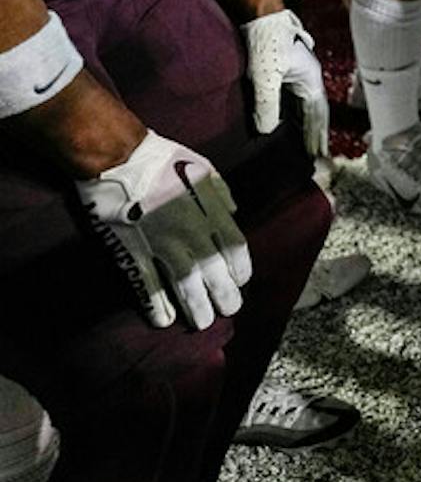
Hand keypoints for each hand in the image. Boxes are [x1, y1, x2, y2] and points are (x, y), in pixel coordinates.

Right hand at [75, 131, 251, 329]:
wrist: (118, 159)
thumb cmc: (163, 160)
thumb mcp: (204, 168)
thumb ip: (221, 193)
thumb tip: (233, 213)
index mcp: (211, 211)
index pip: (236, 247)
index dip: (241, 269)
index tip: (241, 281)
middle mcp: (192, 232)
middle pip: (216, 272)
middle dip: (225, 296)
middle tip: (229, 311)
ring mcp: (162, 244)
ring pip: (186, 285)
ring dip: (196, 307)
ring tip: (202, 323)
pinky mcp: (133, 252)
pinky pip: (148, 285)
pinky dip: (156, 305)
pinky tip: (163, 320)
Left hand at [244, 10, 328, 158]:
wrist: (259, 15)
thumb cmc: (266, 42)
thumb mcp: (266, 76)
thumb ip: (267, 105)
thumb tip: (267, 132)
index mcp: (311, 81)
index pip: (318, 115)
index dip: (318, 136)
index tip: (319, 155)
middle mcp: (308, 80)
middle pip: (313, 112)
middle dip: (314, 134)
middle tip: (314, 156)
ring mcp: (296, 75)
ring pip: (302, 106)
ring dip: (302, 125)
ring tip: (300, 144)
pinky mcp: (283, 72)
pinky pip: (291, 99)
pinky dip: (291, 114)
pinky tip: (284, 122)